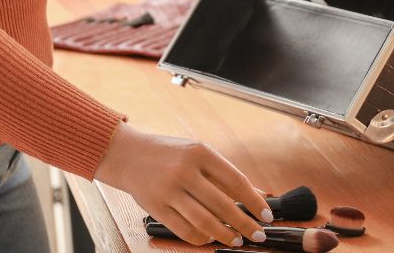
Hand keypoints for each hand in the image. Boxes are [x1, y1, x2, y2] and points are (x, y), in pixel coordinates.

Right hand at [95, 122, 272, 246]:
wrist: (127, 154)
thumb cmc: (168, 153)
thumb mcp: (198, 153)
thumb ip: (224, 174)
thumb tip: (255, 195)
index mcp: (200, 153)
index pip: (236, 181)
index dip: (254, 201)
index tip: (267, 215)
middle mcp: (184, 171)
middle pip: (222, 204)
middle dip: (244, 223)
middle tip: (258, 234)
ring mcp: (168, 190)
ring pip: (204, 220)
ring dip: (224, 235)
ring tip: (237, 240)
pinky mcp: (155, 207)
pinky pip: (183, 229)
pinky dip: (200, 238)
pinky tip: (210, 238)